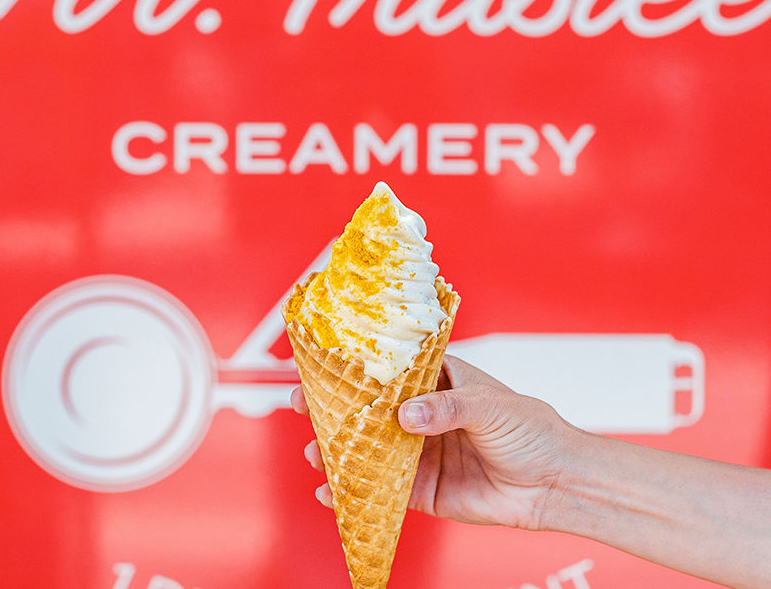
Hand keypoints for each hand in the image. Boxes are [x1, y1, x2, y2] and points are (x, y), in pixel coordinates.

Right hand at [291, 355, 572, 529]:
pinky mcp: (423, 490)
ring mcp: (420, 453)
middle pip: (371, 411)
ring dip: (339, 452)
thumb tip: (405, 417)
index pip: (391, 371)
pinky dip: (356, 491)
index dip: (357, 369)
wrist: (554, 483)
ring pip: (370, 451)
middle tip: (302, 406)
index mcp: (438, 383)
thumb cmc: (530, 430)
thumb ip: (447, 408)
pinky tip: (332, 491)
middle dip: (335, 410)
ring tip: (315, 453)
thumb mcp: (490, 406)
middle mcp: (424, 416)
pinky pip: (383, 490)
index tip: (323, 366)